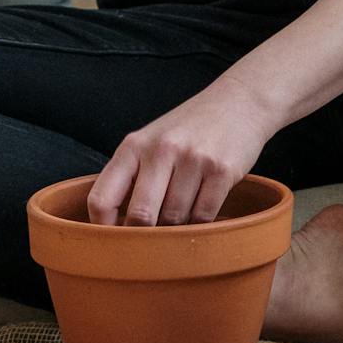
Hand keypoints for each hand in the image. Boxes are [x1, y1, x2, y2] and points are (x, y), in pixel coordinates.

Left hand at [88, 82, 274, 226]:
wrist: (240, 101)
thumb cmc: (189, 128)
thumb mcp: (151, 142)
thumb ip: (130, 177)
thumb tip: (115, 228)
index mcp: (134, 146)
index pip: (102, 199)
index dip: (102, 228)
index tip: (111, 242)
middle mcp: (162, 150)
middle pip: (140, 215)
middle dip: (143, 235)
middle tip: (150, 240)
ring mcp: (194, 159)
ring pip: (175, 218)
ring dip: (176, 227)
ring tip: (181, 214)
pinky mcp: (223, 170)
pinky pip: (204, 216)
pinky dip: (200, 222)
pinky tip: (201, 209)